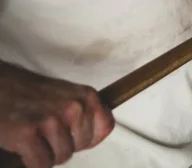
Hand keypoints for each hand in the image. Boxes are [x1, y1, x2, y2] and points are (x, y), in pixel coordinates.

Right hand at [0, 62, 114, 167]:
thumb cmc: (30, 92)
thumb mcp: (67, 94)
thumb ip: (85, 111)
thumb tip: (98, 131)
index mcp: (86, 95)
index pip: (105, 127)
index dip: (88, 136)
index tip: (75, 134)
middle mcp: (73, 107)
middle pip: (81, 145)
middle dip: (65, 144)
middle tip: (48, 133)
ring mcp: (52, 120)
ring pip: (62, 156)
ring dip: (47, 152)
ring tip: (36, 136)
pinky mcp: (29, 133)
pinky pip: (41, 163)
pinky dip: (32, 161)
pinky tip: (25, 145)